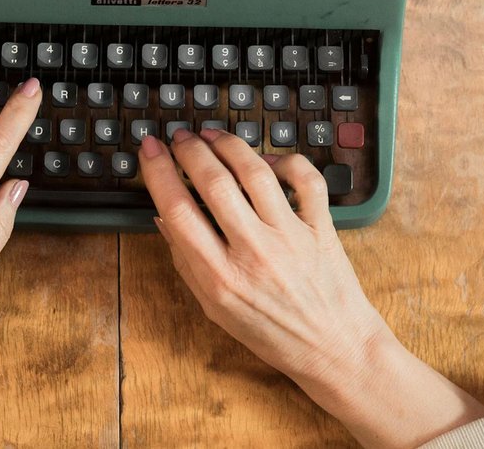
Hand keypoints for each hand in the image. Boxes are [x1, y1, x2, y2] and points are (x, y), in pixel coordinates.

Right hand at [138, 128, 483, 448]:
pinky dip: (286, 160)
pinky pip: (305, 179)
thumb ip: (187, 262)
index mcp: (219, 278)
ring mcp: (290, 237)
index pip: (177, 210)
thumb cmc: (272, 332)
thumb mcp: (215, 309)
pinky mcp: (322, 228)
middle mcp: (253, 253)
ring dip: (229, 145)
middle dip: (190, 149)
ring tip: (213, 135)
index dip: (158, 171)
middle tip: (180, 136)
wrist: (334, 349)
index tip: (150, 148)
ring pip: (255, 171)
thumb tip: (163, 216)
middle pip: (213, 182)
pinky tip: (268, 159)